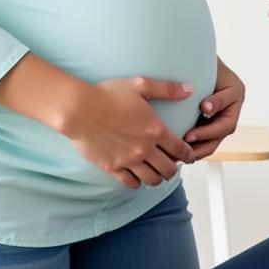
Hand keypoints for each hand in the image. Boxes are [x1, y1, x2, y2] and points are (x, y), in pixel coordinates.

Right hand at [60, 77, 195, 188]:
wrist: (79, 110)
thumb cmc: (108, 94)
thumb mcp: (140, 85)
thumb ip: (167, 89)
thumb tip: (189, 90)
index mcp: (155, 130)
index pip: (180, 149)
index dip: (188, 154)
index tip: (188, 155)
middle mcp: (144, 149)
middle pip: (168, 169)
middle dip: (173, 168)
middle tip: (171, 165)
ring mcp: (128, 160)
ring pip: (151, 179)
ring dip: (157, 177)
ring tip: (156, 172)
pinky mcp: (112, 167)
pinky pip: (130, 183)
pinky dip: (137, 183)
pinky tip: (137, 177)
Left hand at [182, 58, 245, 160]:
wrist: (195, 56)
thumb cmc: (202, 60)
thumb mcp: (210, 73)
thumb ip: (212, 92)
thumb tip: (206, 108)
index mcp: (236, 94)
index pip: (226, 121)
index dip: (210, 129)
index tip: (190, 133)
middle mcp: (231, 107)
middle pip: (221, 134)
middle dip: (203, 143)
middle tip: (185, 145)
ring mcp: (221, 114)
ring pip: (213, 139)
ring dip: (199, 149)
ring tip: (182, 155)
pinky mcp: (209, 119)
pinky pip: (205, 137)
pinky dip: (194, 145)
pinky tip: (181, 151)